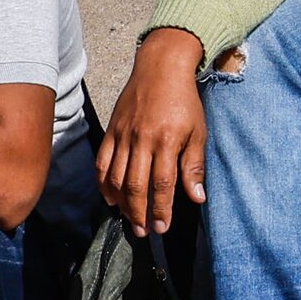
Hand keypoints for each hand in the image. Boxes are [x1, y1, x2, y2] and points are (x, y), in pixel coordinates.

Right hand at [98, 27, 207, 235]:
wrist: (161, 68)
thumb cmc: (184, 101)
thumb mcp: (198, 132)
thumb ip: (194, 167)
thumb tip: (197, 198)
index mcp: (167, 141)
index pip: (162, 184)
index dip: (161, 209)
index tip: (162, 228)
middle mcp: (142, 139)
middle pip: (135, 185)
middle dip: (139, 213)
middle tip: (144, 231)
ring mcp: (123, 135)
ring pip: (115, 177)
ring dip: (121, 203)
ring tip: (130, 220)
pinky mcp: (112, 130)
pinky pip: (102, 161)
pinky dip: (103, 183)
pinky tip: (110, 198)